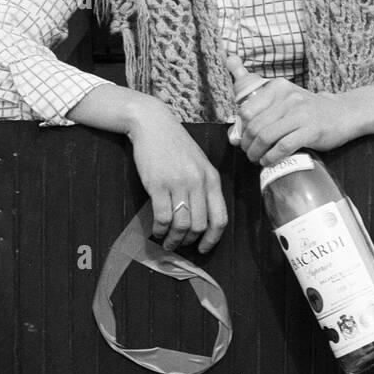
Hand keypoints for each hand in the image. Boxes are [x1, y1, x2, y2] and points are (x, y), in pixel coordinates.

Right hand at [127, 101, 226, 254]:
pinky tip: (156, 230)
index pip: (220, 218)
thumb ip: (204, 187)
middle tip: (180, 245)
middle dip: (189, 242)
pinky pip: (162, 217)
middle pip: (199, 226)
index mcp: (212, 178)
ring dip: (173, 240)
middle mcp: (198, 182)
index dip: (212, 239)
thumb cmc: (176, 145)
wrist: (153, 124)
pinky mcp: (158, 185)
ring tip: (167, 242)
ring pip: (181, 225)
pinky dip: (159, 229)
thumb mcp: (199, 163)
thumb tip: (202, 221)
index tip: (203, 249)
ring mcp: (178, 183)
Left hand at [226, 55, 373, 165]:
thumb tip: (234, 135)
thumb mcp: (285, 101)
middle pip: (255, 125)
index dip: (241, 129)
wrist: (342, 113)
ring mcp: (300, 113)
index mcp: (277, 87)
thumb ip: (261, 112)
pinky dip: (272, 158)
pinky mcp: (311, 130)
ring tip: (257, 159)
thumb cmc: (307, 111)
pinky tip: (270, 161)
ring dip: (257, 153)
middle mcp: (288, 97)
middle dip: (247, 144)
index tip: (243, 139)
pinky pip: (283, 147)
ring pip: (266, 136)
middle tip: (249, 153)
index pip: (247, 110)